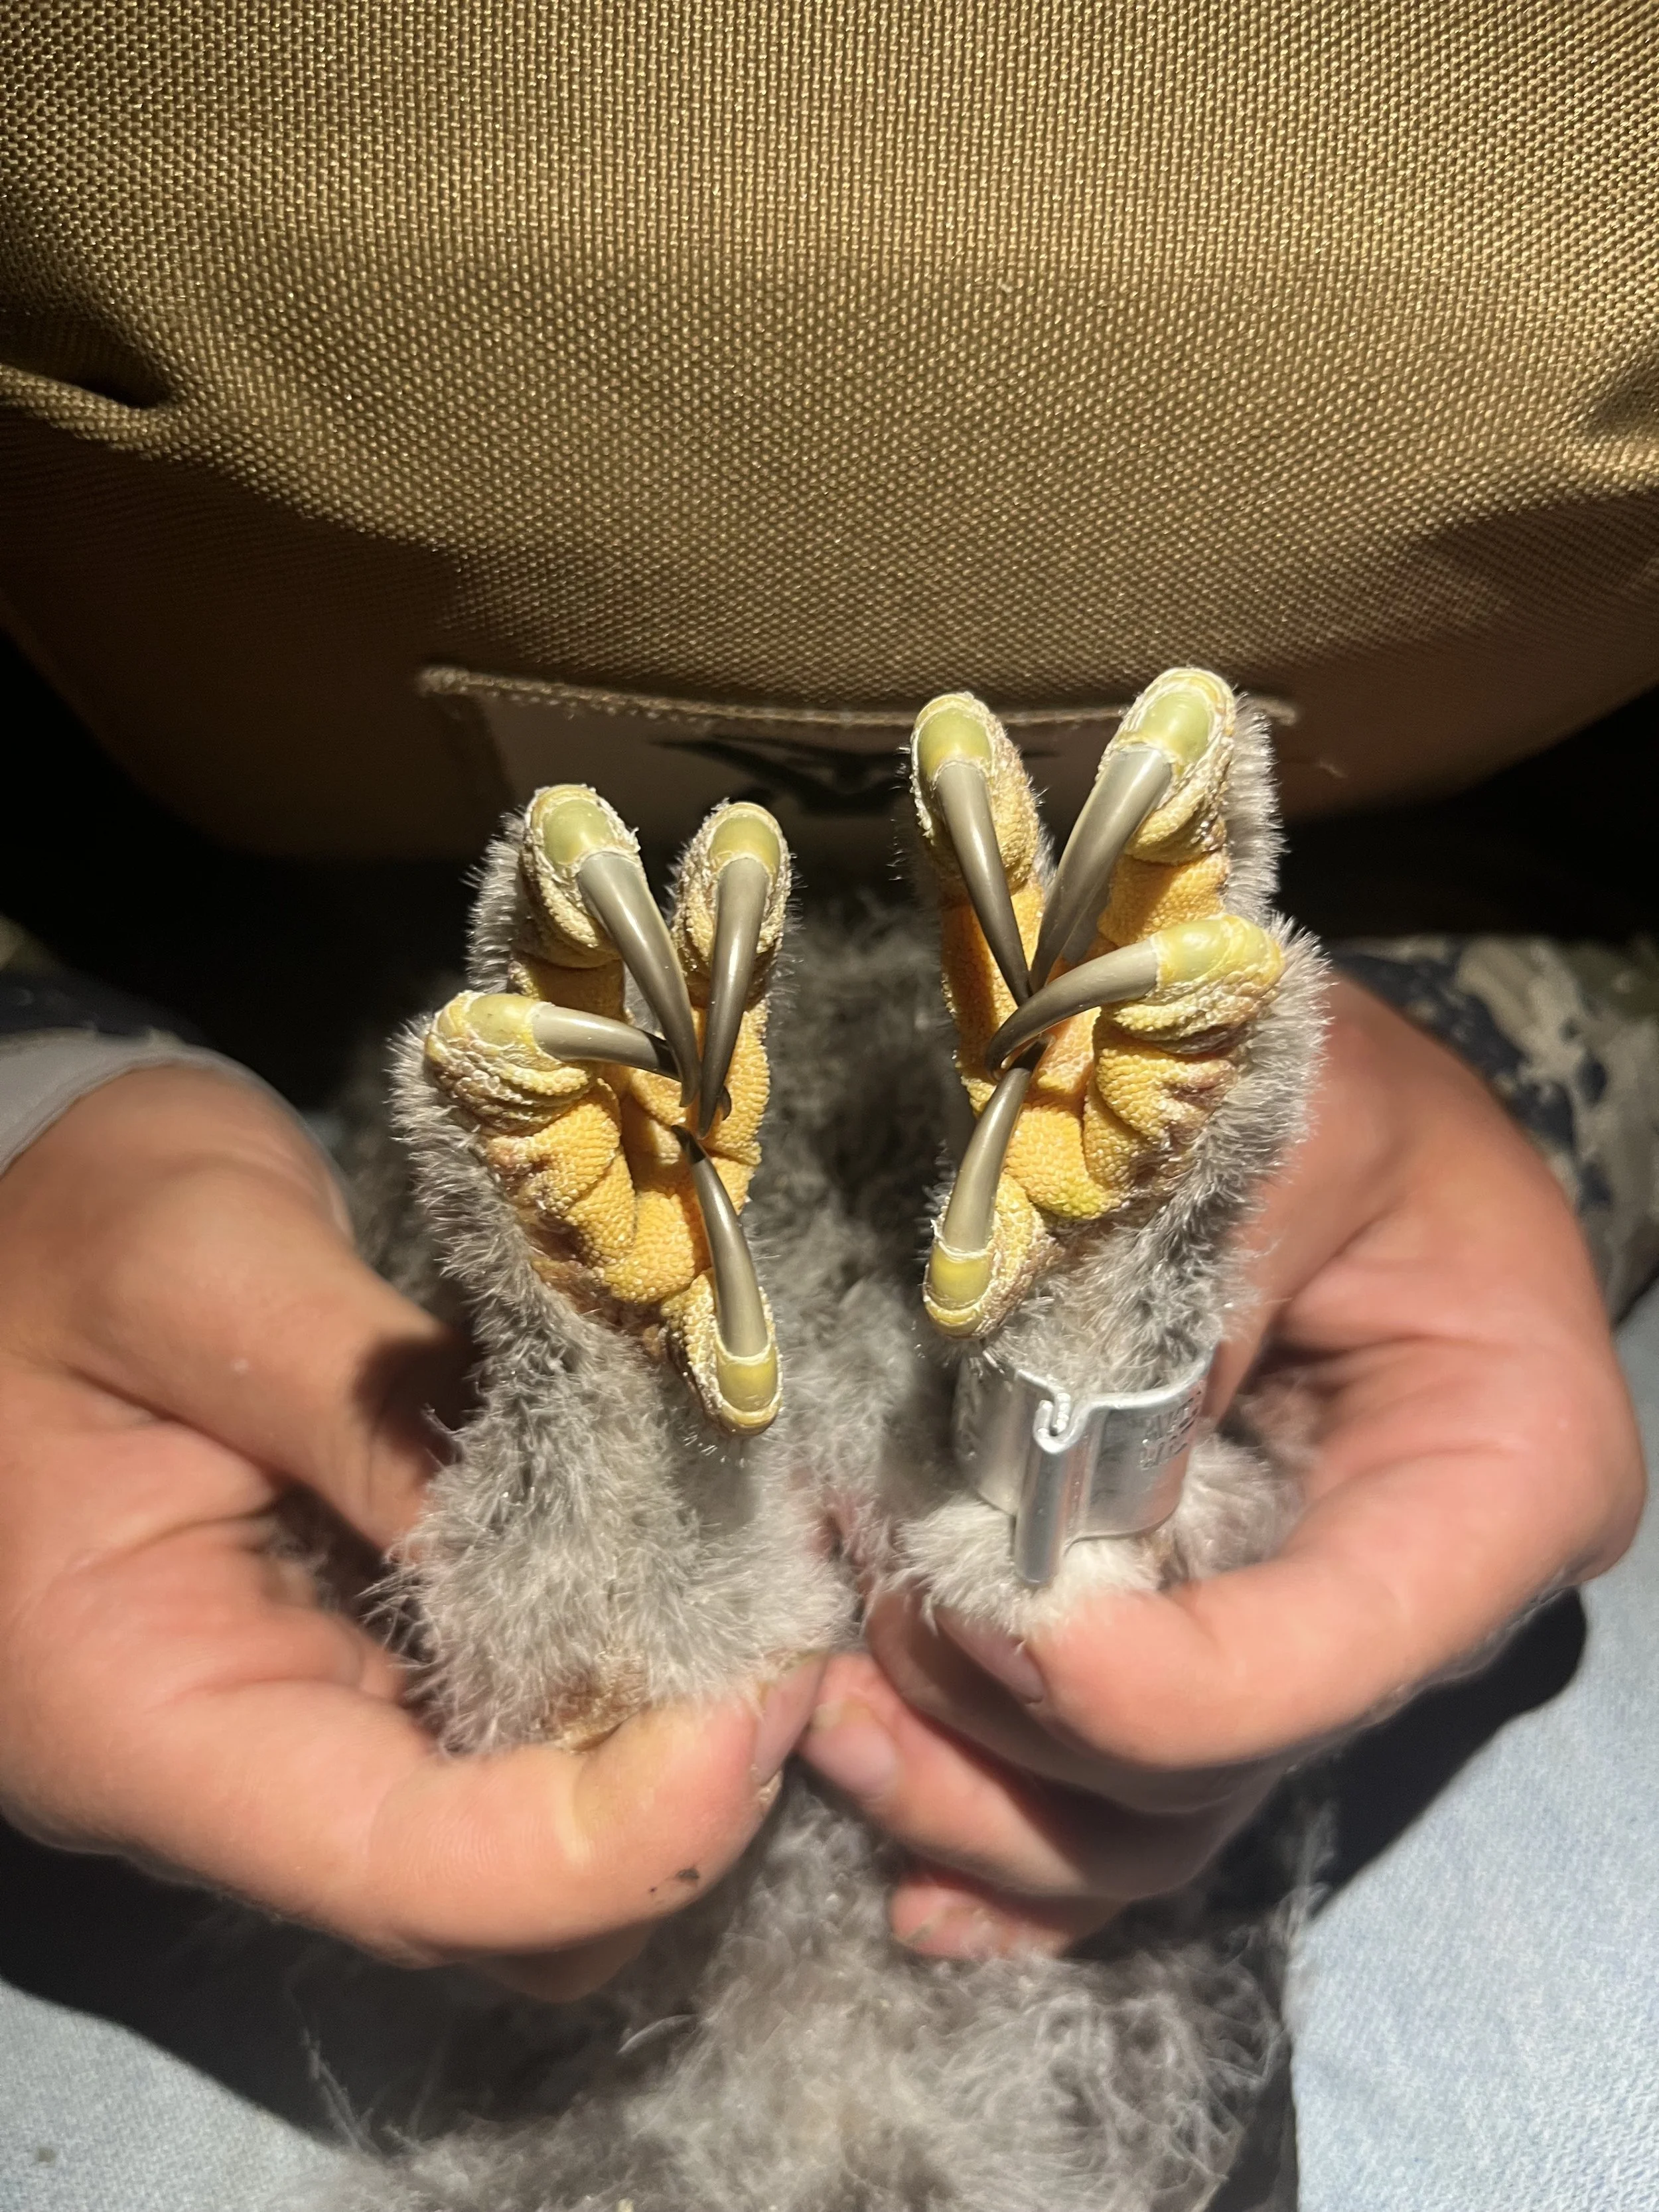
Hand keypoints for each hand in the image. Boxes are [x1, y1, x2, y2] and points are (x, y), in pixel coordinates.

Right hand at [0, 1067, 820, 1997]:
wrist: (7, 1226)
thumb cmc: (64, 1232)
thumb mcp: (202, 1273)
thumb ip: (385, 1399)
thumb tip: (609, 1519)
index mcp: (136, 1719)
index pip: (405, 1872)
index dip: (618, 1833)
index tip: (770, 1694)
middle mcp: (224, 1777)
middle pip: (489, 1901)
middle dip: (668, 1800)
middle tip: (788, 1627)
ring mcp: (298, 1736)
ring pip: (522, 1851)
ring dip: (660, 1752)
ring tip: (753, 1596)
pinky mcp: (356, 1681)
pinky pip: (511, 1748)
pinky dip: (619, 1691)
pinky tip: (686, 1575)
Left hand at [801, 979, 1645, 1956]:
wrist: (1306, 1081)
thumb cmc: (1315, 1073)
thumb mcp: (1273, 1132)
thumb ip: (1170, 1303)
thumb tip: (1020, 1507)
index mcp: (1501, 1475)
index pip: (1325, 1654)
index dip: (1142, 1685)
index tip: (969, 1618)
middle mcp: (1417, 1595)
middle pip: (1226, 1764)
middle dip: (1024, 1744)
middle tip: (857, 1660)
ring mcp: (1308, 1630)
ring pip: (1157, 1814)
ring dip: (987, 1805)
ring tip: (838, 1735)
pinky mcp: (1213, 1630)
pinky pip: (1124, 1794)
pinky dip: (1016, 1834)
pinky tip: (911, 1878)